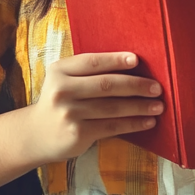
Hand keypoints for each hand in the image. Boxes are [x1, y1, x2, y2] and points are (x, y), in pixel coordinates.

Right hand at [21, 51, 163, 163]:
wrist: (36, 134)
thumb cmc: (60, 102)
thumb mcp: (64, 81)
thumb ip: (88, 74)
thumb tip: (132, 67)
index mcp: (60, 70)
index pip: (92, 62)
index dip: (115, 60)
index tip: (137, 60)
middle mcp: (62, 90)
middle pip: (106, 85)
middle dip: (136, 85)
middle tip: (157, 88)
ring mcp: (70, 113)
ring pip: (112, 108)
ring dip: (139, 107)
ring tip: (158, 106)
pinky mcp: (78, 134)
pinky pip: (112, 126)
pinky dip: (133, 124)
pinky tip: (147, 122)